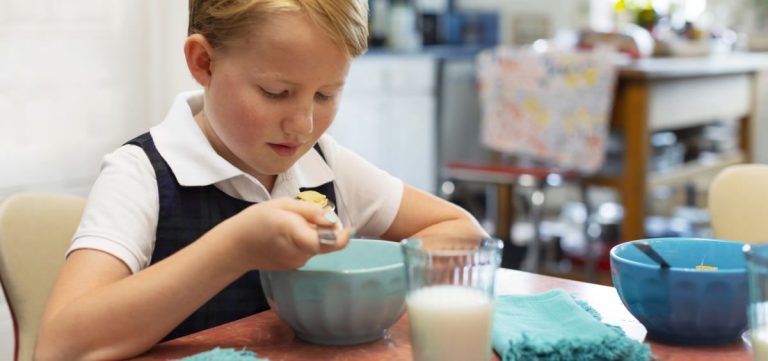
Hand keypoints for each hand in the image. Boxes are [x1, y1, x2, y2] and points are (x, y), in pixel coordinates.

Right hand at [217, 198, 351, 271]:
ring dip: (314, 233)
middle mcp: (299, 252)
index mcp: (295, 233)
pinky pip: (309, 250)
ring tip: (292, 223)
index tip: (347, 226)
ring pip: (318, 245)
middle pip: (326, 241)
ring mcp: (297, 262)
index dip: (342, 235)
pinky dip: (305, 240)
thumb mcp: (282, 205)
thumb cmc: (256, 221)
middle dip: (326, 227)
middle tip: (311, 215)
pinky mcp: (295, 266)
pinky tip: (288, 234)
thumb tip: (333, 218)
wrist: (234, 247)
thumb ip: (310, 211)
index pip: (328, 242)